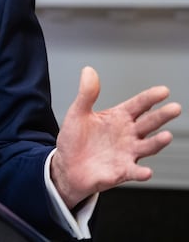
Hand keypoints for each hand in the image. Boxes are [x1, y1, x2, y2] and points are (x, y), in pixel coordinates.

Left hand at [51, 66, 181, 208]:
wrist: (67, 167)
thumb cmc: (74, 140)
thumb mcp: (77, 113)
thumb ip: (87, 93)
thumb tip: (88, 71)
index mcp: (118, 118)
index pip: (138, 104)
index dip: (150, 97)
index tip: (163, 91)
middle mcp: (128, 135)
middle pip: (149, 123)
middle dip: (162, 116)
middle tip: (174, 108)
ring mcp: (127, 153)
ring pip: (148, 146)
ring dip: (157, 142)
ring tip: (166, 136)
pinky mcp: (122, 171)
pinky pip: (135, 172)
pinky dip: (141, 172)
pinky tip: (146, 171)